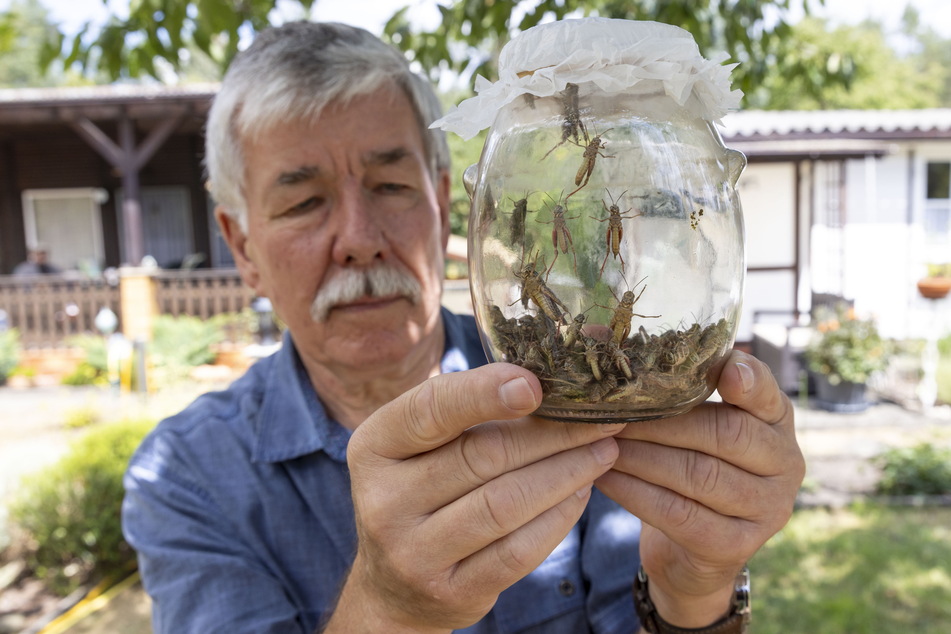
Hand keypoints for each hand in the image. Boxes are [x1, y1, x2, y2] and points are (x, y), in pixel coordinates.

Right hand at [328, 363, 624, 631]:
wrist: (393, 585)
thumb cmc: (419, 489)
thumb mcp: (417, 446)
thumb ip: (462, 411)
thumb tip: (540, 379)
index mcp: (373, 447)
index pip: (430, 409)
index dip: (484, 392)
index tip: (536, 383)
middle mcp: (383, 500)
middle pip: (482, 456)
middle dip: (552, 434)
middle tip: (600, 418)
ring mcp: (413, 552)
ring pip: (505, 504)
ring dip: (566, 473)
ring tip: (603, 450)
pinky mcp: (451, 591)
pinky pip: (518, 551)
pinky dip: (558, 518)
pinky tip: (582, 493)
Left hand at [596, 350, 804, 627]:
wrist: (691, 548)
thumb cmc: (688, 463)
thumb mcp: (694, 422)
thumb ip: (673, 384)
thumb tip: (600, 332)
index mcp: (777, 421)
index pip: (767, 395)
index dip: (749, 381)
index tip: (724, 370)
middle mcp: (785, 463)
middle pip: (725, 434)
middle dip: (662, 422)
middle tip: (612, 412)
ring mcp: (767, 509)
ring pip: (699, 475)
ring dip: (642, 456)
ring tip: (601, 442)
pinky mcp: (737, 546)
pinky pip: (679, 514)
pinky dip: (635, 493)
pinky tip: (602, 478)